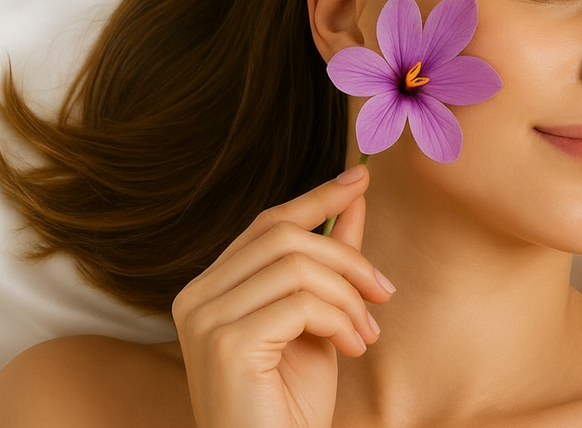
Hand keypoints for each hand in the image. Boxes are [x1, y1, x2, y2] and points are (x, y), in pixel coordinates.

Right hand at [171, 165, 394, 427]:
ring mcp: (204, 319)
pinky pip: (301, 303)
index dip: (316, 197)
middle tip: (385, 292)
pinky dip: (340, 320)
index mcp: (211, 288)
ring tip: (367, 334)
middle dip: (348, 258)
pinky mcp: (225, 343)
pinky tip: (353, 349)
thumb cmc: (291, 403)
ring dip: (349, 297)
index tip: (361, 177)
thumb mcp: (319, 319)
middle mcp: (196, 296)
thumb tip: (354, 196)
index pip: (266, 224)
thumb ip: (330, 261)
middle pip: (284, 236)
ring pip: (297, 266)